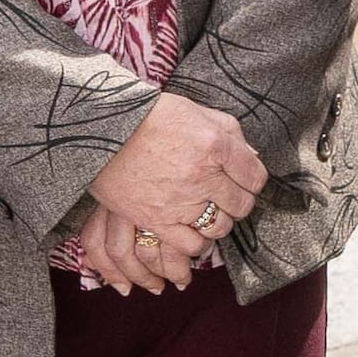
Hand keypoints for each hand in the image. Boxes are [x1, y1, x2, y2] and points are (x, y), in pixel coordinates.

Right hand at [72, 92, 268, 291]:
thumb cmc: (149, 116)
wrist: (101, 130)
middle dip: (237, 200)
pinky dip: (196, 241)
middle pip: (242, 204)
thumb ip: (230, 132)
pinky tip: (190, 227)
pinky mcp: (157, 220)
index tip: (243, 177)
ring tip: (206, 210)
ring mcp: (180, 201)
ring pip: (220, 227)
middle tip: (224, 193)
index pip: (256, 176)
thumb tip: (251, 157)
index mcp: (215, 144)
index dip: (251, 178)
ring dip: (218, 221)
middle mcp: (202, 175)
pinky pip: (191, 245)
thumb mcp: (196, 111)